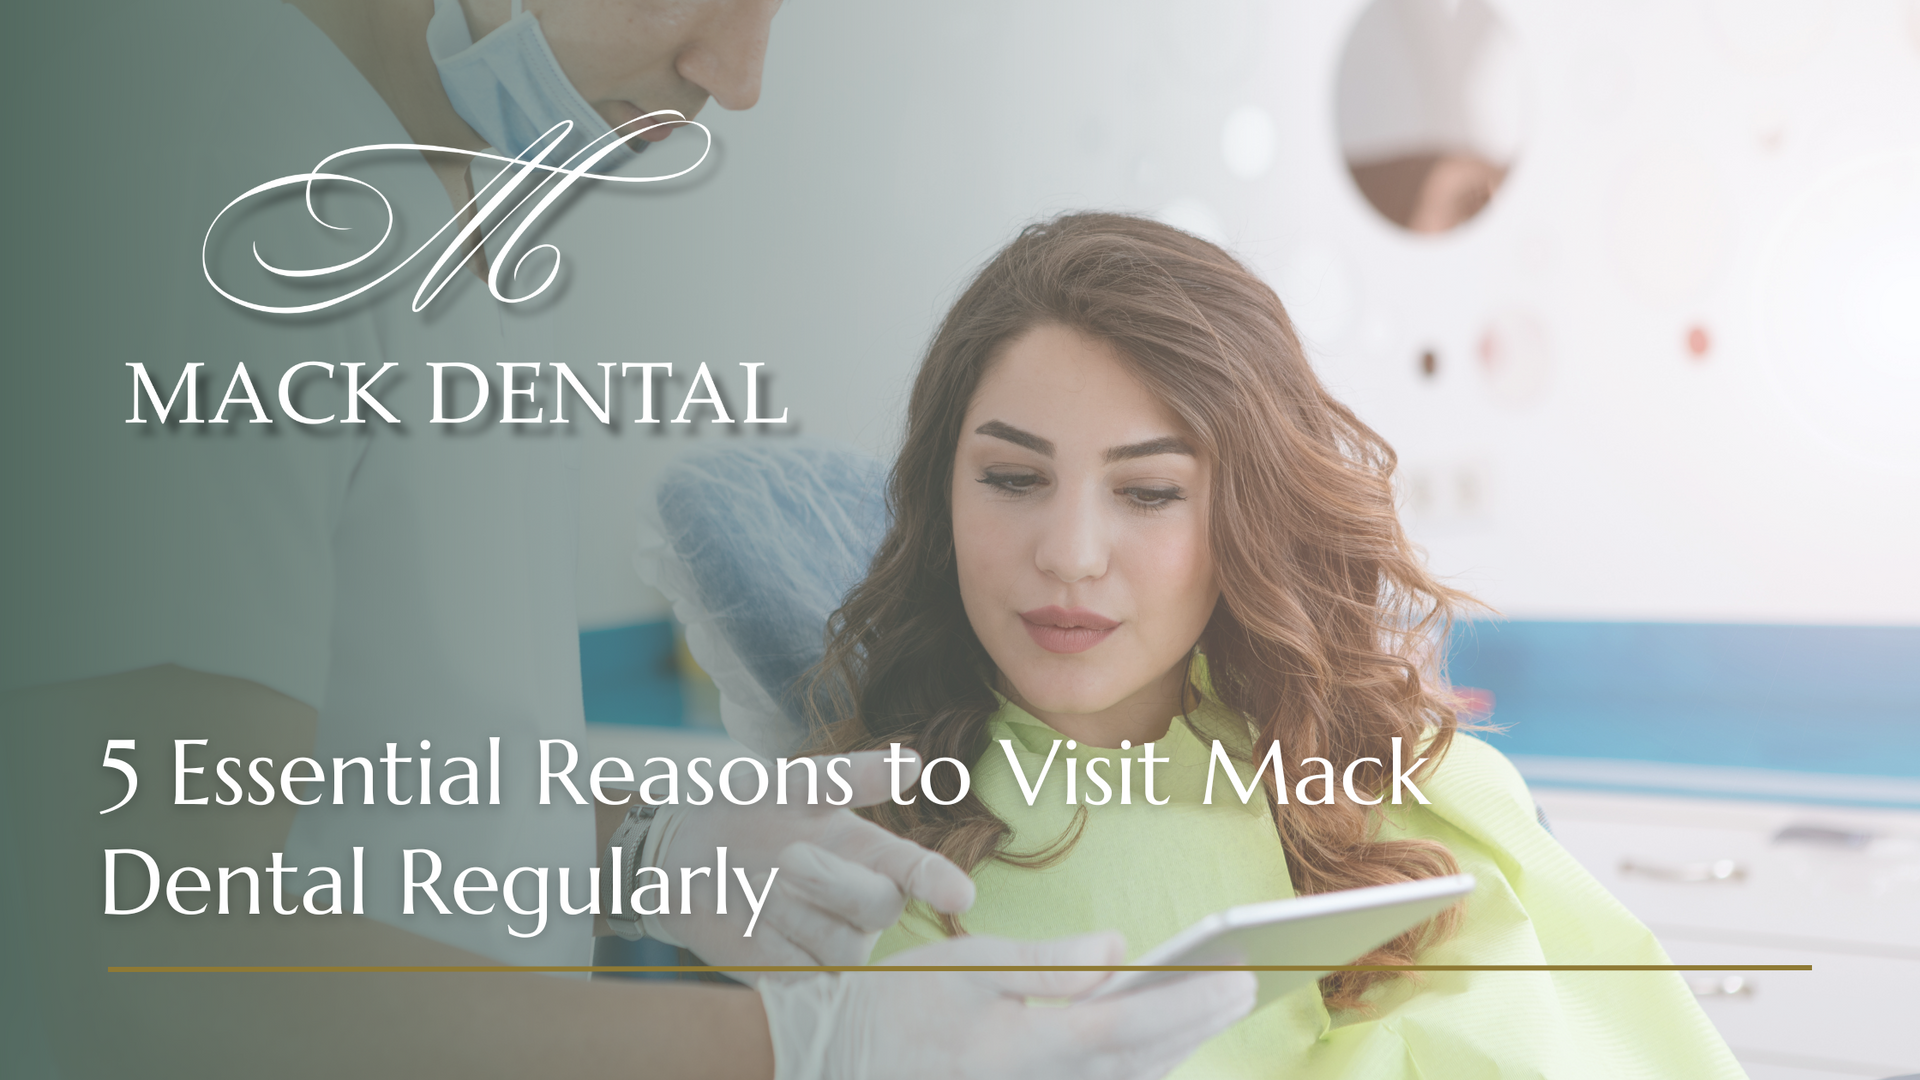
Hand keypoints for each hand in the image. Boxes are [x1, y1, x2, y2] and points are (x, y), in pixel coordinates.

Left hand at [641, 750, 974, 974]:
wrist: (682, 857)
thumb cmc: (745, 812)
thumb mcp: (788, 784)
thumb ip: (847, 777)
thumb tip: (912, 762)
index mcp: (871, 852)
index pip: (918, 871)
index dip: (939, 883)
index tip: (958, 895)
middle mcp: (861, 902)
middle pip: (879, 908)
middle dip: (835, 883)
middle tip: (787, 857)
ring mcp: (830, 943)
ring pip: (842, 949)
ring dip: (795, 914)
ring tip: (752, 882)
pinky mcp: (797, 977)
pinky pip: (802, 976)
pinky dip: (772, 946)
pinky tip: (746, 918)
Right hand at [758, 932, 1256, 1079]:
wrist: (834, 1062)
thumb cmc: (895, 1006)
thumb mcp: (967, 965)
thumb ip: (1049, 962)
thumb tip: (1121, 952)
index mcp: (1021, 1048)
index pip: (1126, 1030)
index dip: (1187, 1006)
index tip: (1238, 978)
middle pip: (1141, 1065)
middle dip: (1196, 1024)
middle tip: (1245, 984)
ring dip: (1173, 1048)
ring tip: (1211, 1006)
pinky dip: (1135, 1069)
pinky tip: (1155, 1044)